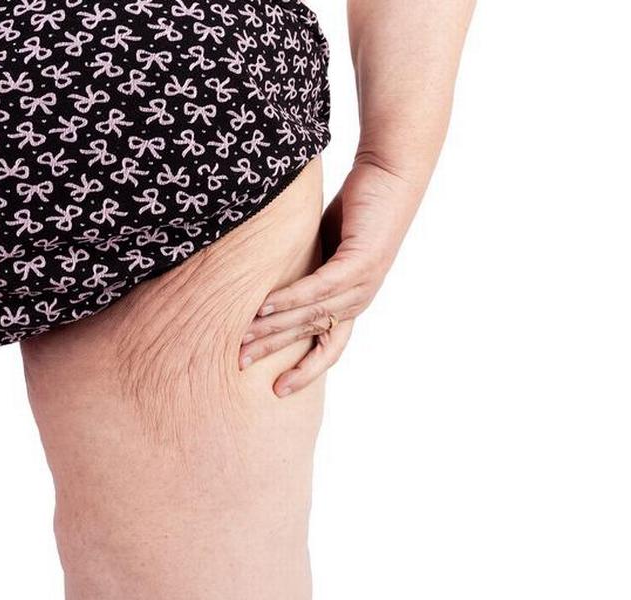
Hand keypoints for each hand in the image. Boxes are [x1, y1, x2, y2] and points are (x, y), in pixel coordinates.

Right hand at [238, 161, 423, 396]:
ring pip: (312, 315)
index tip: (277, 391)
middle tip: (240, 364)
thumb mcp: (325, 248)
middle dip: (274, 352)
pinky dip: (290, 299)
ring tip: (244, 338)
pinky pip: (319, 288)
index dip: (305, 370)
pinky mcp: (361, 261)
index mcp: (352, 300)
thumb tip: (269, 285)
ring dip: (275, 329)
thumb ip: (305, 271)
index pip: (328, 346)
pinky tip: (264, 307)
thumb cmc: (356, 208)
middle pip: (312, 335)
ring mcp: (364, 282)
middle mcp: (360, 298)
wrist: (392, 175)